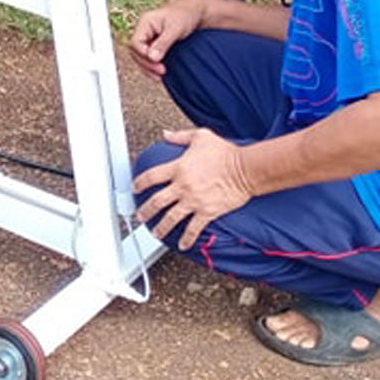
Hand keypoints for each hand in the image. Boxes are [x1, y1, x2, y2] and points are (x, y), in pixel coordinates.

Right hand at [126, 0, 204, 80]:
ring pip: (141, 57)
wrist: (194, 13)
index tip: (157, 62)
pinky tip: (161, 74)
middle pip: (136, 52)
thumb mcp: (175, 29)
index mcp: (145, 23)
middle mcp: (144, 31)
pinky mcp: (154, 45)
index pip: (135, 42)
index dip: (143, 54)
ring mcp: (148, 38)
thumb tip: (152, 57)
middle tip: (161, 71)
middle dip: (146, 64)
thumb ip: (163, 43)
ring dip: (149, 68)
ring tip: (160, 77)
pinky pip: (149, 58)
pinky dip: (153, 67)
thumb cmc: (185, 16)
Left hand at [132, 127, 251, 248]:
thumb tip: (166, 134)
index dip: (140, 182)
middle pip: (157, 201)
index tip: (134, 188)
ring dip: (161, 227)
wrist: (245, 169)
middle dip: (145, 210)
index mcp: (178, 168)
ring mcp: (194, 201)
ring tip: (155, 233)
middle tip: (139, 216)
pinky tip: (182, 245)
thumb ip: (180, 136)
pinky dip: (187, 238)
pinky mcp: (207, 212)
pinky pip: (194, 229)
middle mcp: (183, 186)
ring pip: (171, 218)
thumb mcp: (201, 137)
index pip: (152, 176)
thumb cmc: (225, 152)